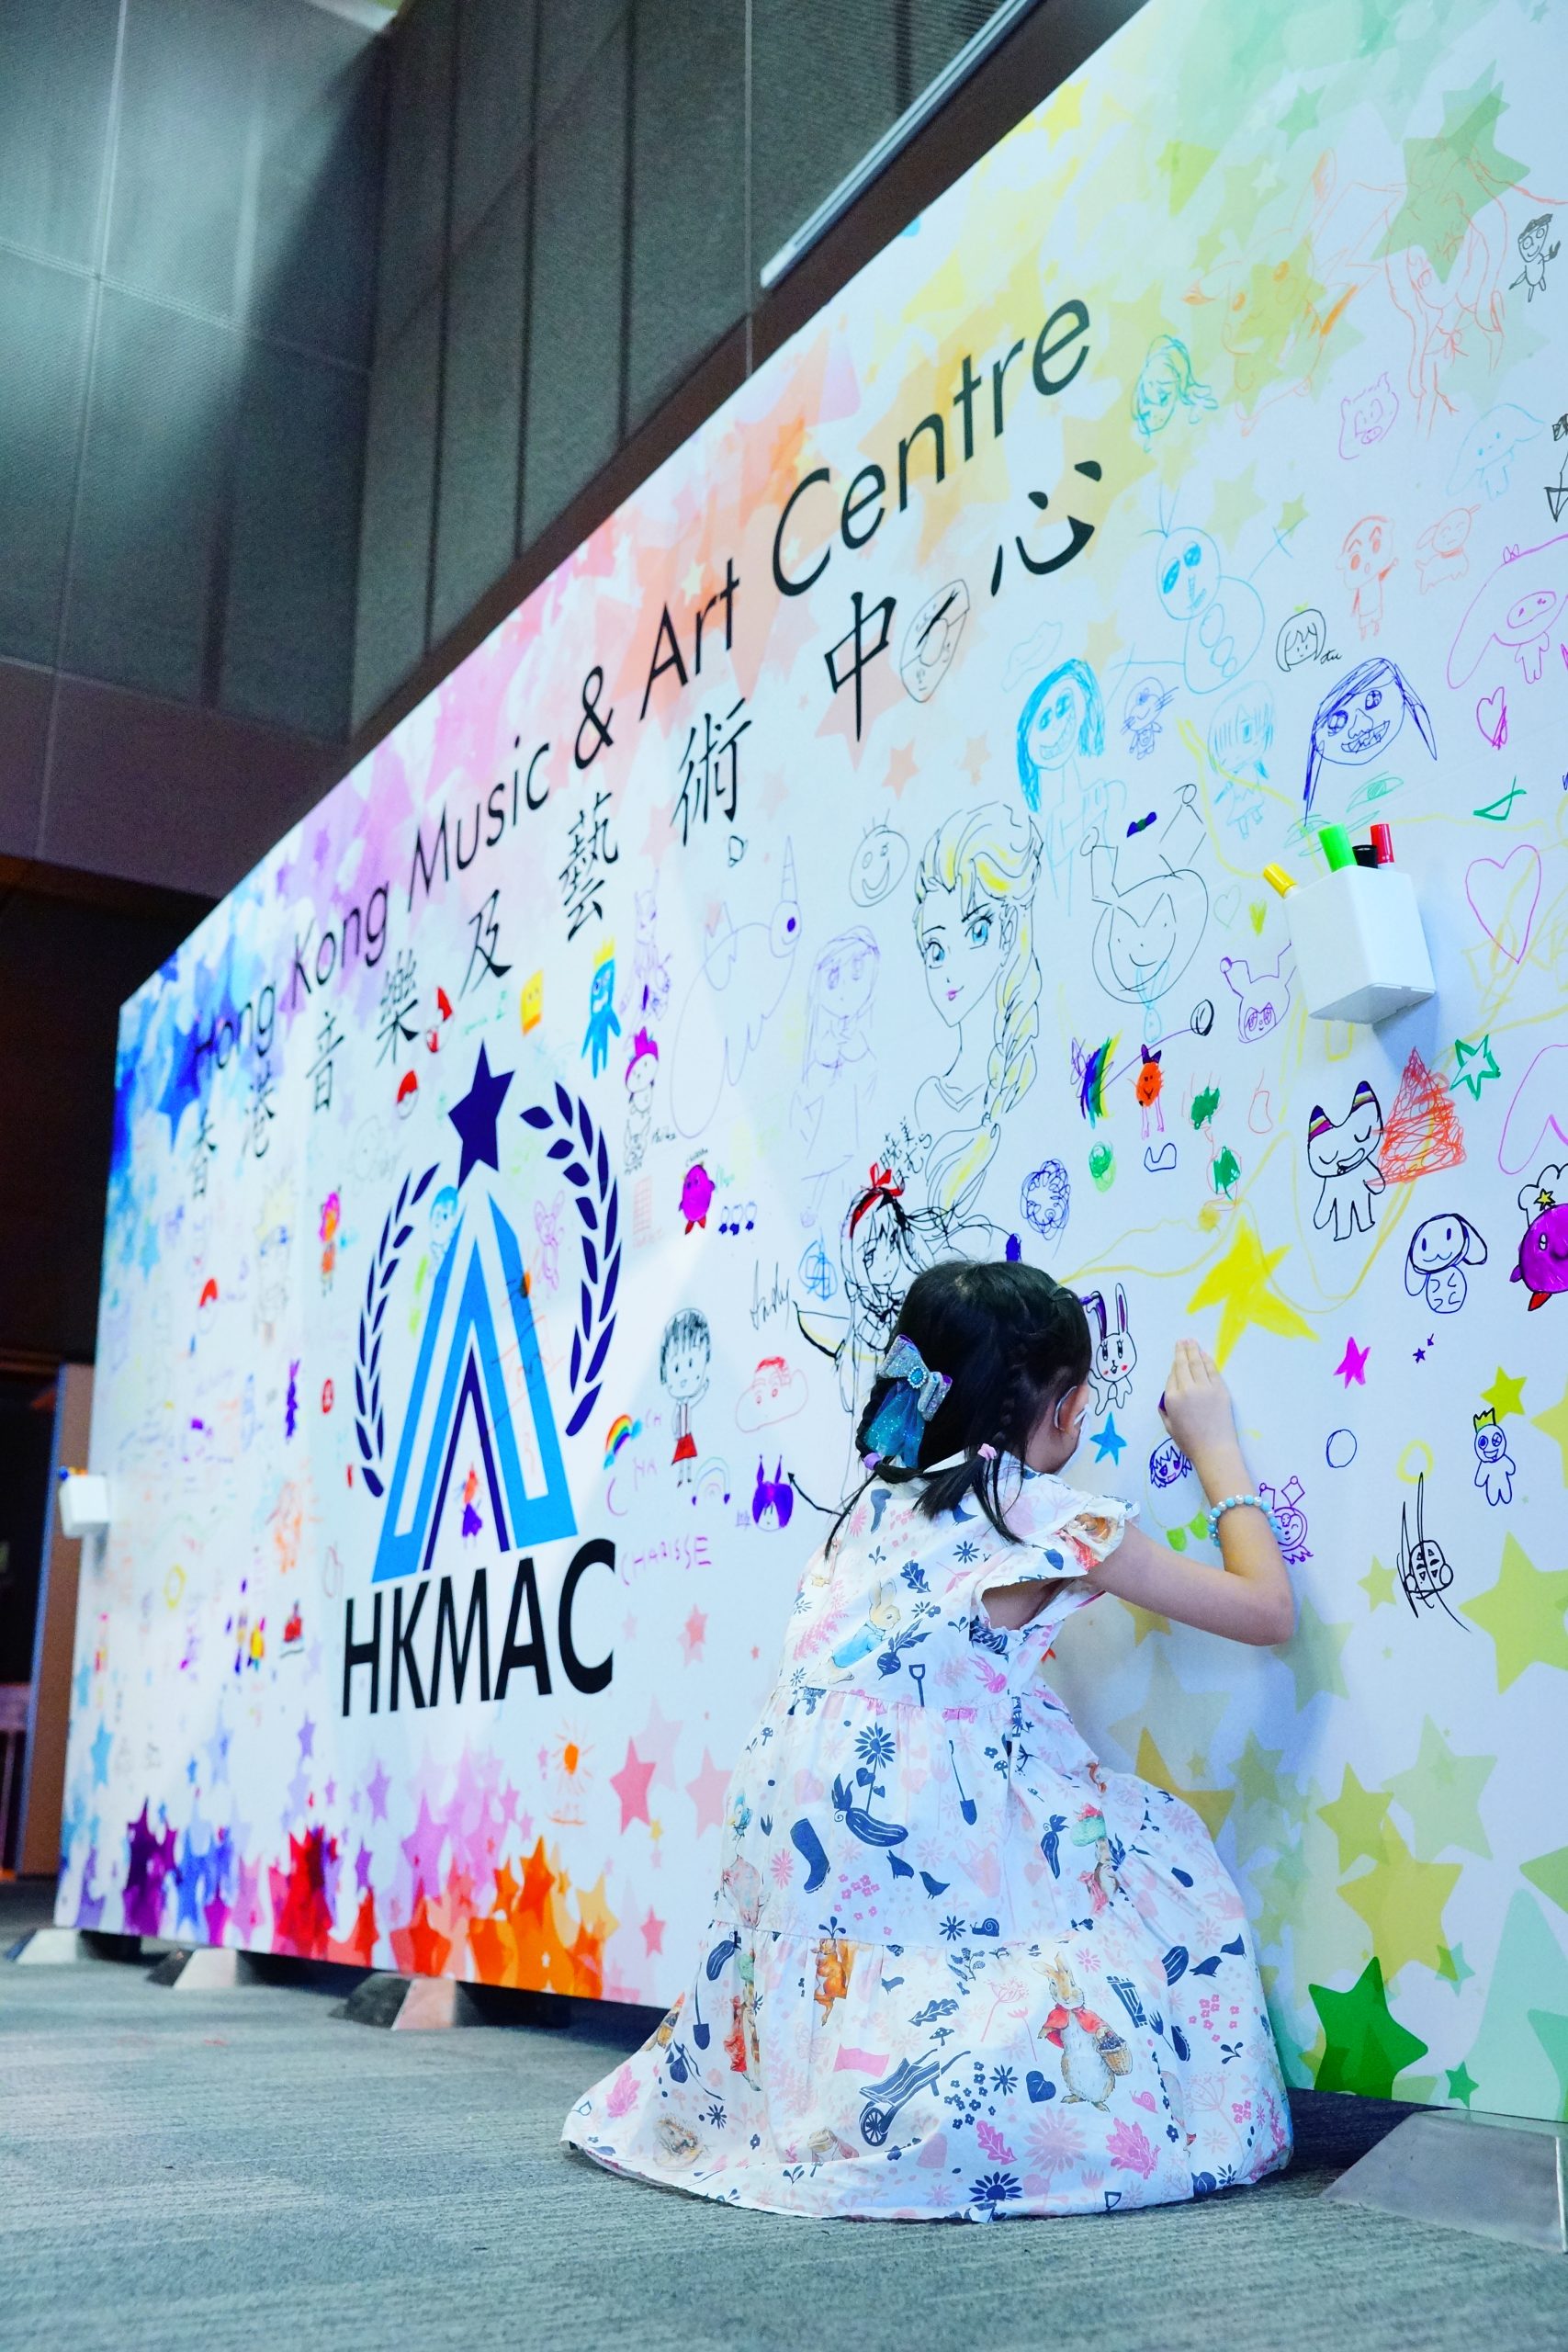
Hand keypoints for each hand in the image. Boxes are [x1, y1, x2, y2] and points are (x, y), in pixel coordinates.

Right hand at [1159, 1339, 1242, 1479]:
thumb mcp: (1169, 1427)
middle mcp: (1186, 1389)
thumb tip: (1167, 1397)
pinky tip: (1204, 1354)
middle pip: (1182, 1365)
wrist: (1214, 1450)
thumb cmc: (1190, 1442)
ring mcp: (1204, 1388)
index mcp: (1171, 1399)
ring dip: (1193, 1350)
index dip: (1174, 1368)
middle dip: (1181, 1351)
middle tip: (1181, 1341)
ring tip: (1191, 1341)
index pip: (1171, 1377)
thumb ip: (1165, 1410)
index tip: (1176, 1360)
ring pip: (1197, 1363)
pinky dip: (1207, 1360)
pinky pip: (1212, 1370)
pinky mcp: (1220, 1389)